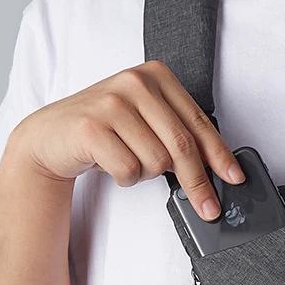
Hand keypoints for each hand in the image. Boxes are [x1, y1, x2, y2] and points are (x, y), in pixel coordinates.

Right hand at [11, 59, 244, 219]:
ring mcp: (111, 102)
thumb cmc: (104, 131)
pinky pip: (128, 170)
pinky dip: (124, 178)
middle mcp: (135, 82)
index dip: (219, 156)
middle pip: (182, 145)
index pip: (198, 122)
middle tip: (207, 208)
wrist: (50, 136)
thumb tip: (214, 168)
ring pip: (156, 161)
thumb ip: (177, 134)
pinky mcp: (91, 127)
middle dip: (197, 183)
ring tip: (126, 159)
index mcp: (156, 76)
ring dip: (144, 173)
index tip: (234, 179)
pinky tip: (109, 163)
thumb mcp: (145, 122)